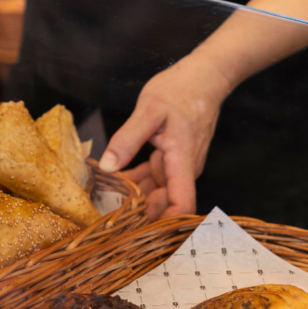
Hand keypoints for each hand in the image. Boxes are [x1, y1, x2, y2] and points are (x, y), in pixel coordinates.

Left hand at [100, 53, 233, 219]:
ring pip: (156, 191)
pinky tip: (113, 180)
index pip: (181, 204)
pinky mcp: (171, 158)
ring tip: (103, 202)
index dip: (165, 223)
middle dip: (140, 214)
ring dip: (134, 197)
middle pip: (164, 203)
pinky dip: (135, 180)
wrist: (204, 76)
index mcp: (182, 161)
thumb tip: (108, 166)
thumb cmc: (180, 90)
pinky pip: (152, 177)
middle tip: (107, 220)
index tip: (139, 232)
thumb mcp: (148, 110)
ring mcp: (177, 165)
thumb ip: (128, 139)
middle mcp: (183, 169)